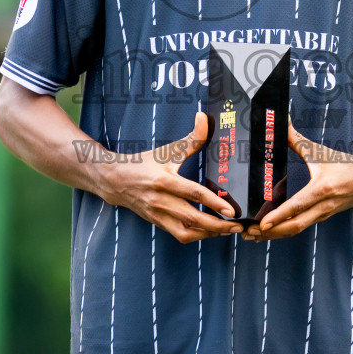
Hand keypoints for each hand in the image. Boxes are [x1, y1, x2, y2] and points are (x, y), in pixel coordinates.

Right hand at [88, 111, 242, 243]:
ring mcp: (158, 214)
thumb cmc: (144, 163)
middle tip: (237, 226)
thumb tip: (204, 117)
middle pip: (192, 218)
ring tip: (228, 230)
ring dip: (209, 234)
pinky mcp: (158, 223)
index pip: (193, 193)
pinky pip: (179, 235)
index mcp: (164, 181)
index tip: (230, 210)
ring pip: (186, 232)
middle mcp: (161, 200)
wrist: (115, 180)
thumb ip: (191, 138)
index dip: (214, 202)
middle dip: (217, 225)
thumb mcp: (167, 150)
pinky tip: (211, 232)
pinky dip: (197, 236)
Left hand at [246, 121, 352, 240]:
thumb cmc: (344, 164)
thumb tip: (280, 120)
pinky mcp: (320, 217)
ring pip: (296, 229)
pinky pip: (300, 227)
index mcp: (321, 188)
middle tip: (249, 233)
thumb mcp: (319, 151)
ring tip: (252, 236)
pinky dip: (283, 231)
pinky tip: (268, 232)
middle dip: (271, 232)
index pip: (297, 205)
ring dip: (274, 235)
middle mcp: (322, 205)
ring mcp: (322, 214)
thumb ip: (296, 139)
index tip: (263, 224)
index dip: (279, 216)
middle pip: (295, 225)